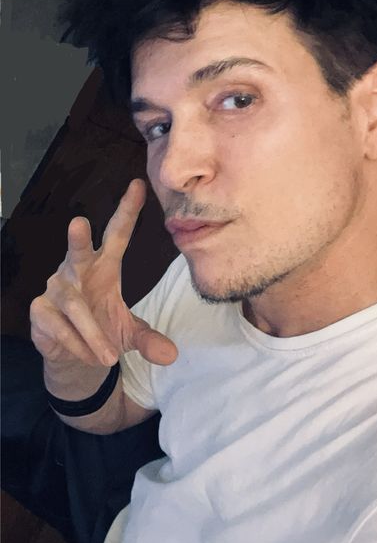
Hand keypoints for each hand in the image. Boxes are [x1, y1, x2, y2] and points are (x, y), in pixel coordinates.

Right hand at [30, 179, 177, 367]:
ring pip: (74, 306)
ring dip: (92, 333)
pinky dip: (77, 344)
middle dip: (78, 238)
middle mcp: (78, 270)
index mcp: (105, 265)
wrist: (73, 355)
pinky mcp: (40, 310)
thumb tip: (171, 356)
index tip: (138, 185)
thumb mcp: (130, 334)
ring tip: (109, 356)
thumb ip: (149, 340)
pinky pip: (59, 326)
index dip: (127, 211)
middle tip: (79, 223)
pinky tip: (89, 356)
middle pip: (78, 250)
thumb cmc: (103, 330)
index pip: (117, 234)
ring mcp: (56, 289)